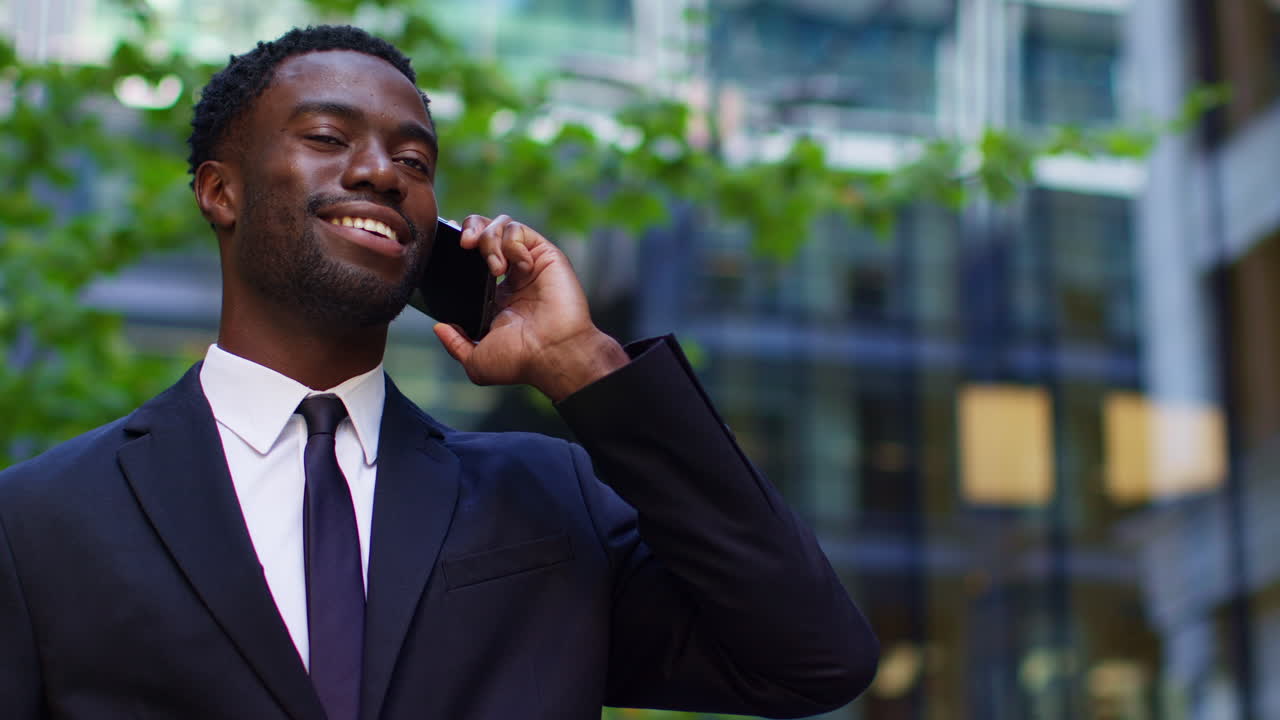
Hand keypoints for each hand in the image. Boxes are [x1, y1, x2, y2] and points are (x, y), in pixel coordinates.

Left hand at [432, 215, 629, 401]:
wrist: (552, 353)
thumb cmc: (521, 361)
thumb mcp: (477, 361)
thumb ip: (455, 344)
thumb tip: (440, 328)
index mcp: (497, 294)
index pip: (474, 256)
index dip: (460, 246)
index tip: (448, 251)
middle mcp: (513, 274)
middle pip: (485, 230)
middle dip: (470, 229)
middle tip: (465, 246)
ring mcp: (529, 263)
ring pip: (501, 224)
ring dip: (490, 240)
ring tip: (495, 267)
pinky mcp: (545, 254)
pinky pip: (520, 230)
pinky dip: (512, 243)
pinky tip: (518, 266)